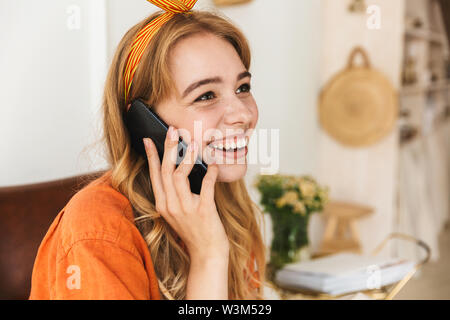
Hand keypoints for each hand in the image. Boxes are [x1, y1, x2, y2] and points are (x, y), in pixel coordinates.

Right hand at [143, 126, 229, 259]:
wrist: (207, 254)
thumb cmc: (195, 230)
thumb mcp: (179, 211)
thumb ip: (177, 192)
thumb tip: (181, 166)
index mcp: (163, 205)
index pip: (154, 175)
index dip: (151, 156)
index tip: (149, 140)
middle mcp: (170, 206)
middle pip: (165, 171)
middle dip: (168, 148)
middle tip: (172, 131)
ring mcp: (186, 209)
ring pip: (180, 176)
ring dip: (187, 158)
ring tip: (194, 144)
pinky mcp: (203, 211)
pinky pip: (206, 186)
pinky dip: (210, 173)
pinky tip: (214, 165)